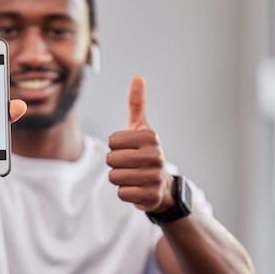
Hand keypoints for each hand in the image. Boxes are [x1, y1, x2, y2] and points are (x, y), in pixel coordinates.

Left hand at [106, 76, 174, 212]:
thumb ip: (137, 105)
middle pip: (111, 159)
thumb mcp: (142, 129)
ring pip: (114, 177)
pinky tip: (137, 188)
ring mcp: (154, 177)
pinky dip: (125, 192)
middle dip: (115, 164)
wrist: (163, 186)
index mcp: (151, 137)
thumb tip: (138, 77)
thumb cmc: (146, 153)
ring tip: (133, 176)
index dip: (115, 147)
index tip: (129, 149)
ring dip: (119, 179)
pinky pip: (121, 193)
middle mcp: (156, 156)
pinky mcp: (151, 196)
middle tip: (130, 165)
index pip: (112, 141)